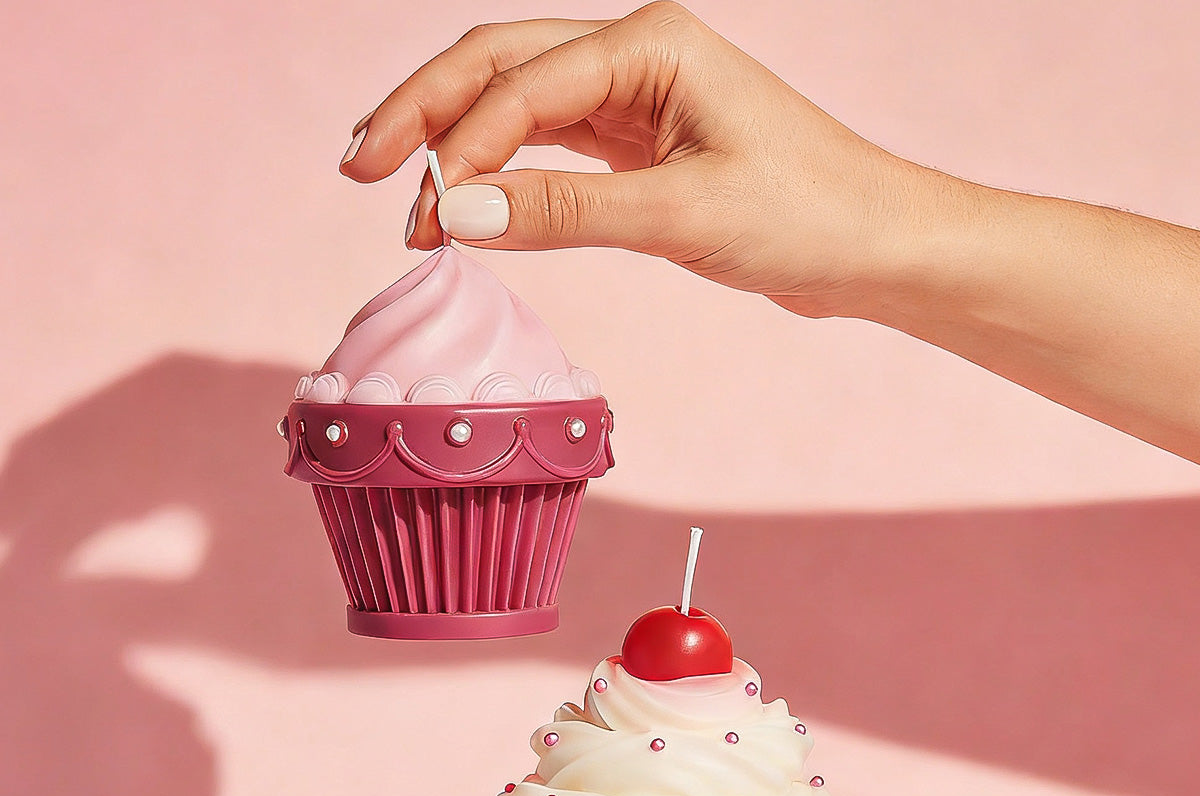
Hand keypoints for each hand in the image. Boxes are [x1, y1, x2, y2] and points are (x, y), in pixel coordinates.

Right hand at [340, 3, 1199, 459]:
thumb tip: (462, 214)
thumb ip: (566, 213)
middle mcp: (635, 57)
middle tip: (357, 168)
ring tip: (400, 198)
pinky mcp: (639, 149)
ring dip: (457, 149)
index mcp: (650, 44)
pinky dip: (504, 178)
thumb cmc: (805, 214)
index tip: (426, 208)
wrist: (871, 245)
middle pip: (498, 69)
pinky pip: (550, 152)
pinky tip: (468, 203)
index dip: (462, 141)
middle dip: (424, 116)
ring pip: (517, 110)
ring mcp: (634, 101)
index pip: (521, 80)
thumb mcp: (680, 217)